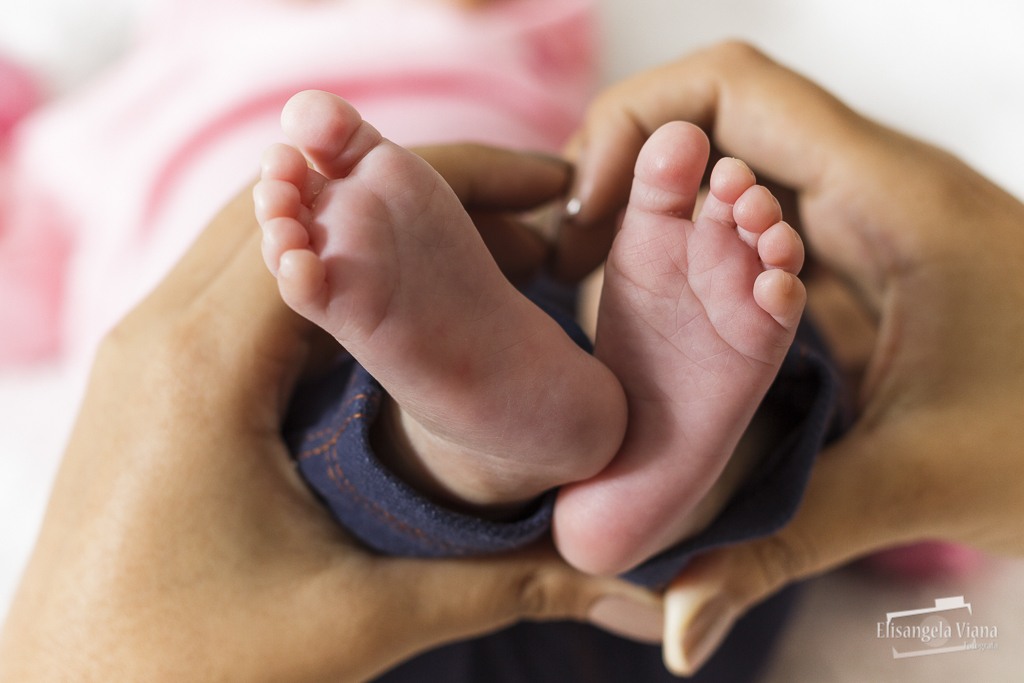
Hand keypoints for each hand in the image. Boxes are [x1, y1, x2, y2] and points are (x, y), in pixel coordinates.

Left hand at [0, 147, 657, 682]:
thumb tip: (627, 597)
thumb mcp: (357, 621)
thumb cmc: (185, 670)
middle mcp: (161, 333)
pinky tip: (394, 309)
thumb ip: (500, 585)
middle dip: (417, 190)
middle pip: (300, 199)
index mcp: (206, 367)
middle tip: (529, 220)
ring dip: (368, 226)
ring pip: (268, 233)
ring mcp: (144, 351)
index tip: (546, 192)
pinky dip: (329, 273)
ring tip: (477, 252)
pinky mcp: (148, 380)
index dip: (449, 186)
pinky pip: (243, 285)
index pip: (335, 215)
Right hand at [563, 41, 1023, 672]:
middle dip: (628, 183)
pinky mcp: (859, 274)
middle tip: (575, 269)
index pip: (731, 89)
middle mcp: (870, 193)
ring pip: (728, 181)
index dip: (633, 125)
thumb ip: (781, 543)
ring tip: (606, 304)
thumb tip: (673, 629)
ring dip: (658, 228)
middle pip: (712, 126)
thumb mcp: (923, 481)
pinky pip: (754, 238)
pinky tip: (665, 332)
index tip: (588, 217)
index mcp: (889, 199)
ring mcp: (864, 230)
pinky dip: (695, 267)